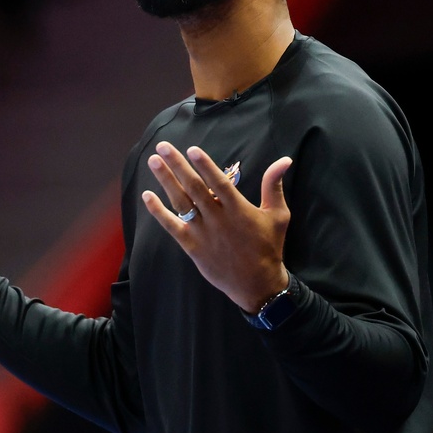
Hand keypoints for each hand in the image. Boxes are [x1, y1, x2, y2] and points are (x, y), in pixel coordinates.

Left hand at [141, 142, 292, 312]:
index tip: (192, 149)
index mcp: (239, 210)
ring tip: (154, 162)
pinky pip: (172, 226)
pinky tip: (147, 196)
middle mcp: (218, 219)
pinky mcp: (192, 247)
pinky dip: (158, 211)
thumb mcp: (278, 215)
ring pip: (181, 203)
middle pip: (194, 188)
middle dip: (178, 165)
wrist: (257, 285)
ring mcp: (203, 233)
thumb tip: (284, 159)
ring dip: (166, 181)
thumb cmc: (269, 247)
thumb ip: (274, 186)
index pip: (219, 183)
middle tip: (163, 147)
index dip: (205, 165)